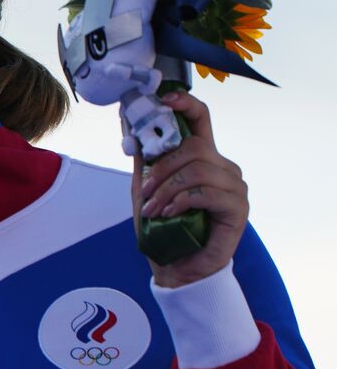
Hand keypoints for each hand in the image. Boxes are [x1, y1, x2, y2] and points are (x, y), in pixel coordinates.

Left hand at [134, 90, 249, 287]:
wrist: (176, 268)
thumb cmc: (164, 228)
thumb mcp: (145, 191)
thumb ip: (143, 161)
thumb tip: (130, 127)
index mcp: (203, 158)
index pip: (202, 120)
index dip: (186, 104)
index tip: (165, 99)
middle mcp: (223, 167)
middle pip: (194, 147)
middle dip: (161, 168)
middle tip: (144, 193)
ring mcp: (234, 188)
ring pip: (198, 169)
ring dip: (166, 189)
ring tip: (152, 209)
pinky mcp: (238, 209)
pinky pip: (206, 193)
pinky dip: (180, 202)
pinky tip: (168, 214)